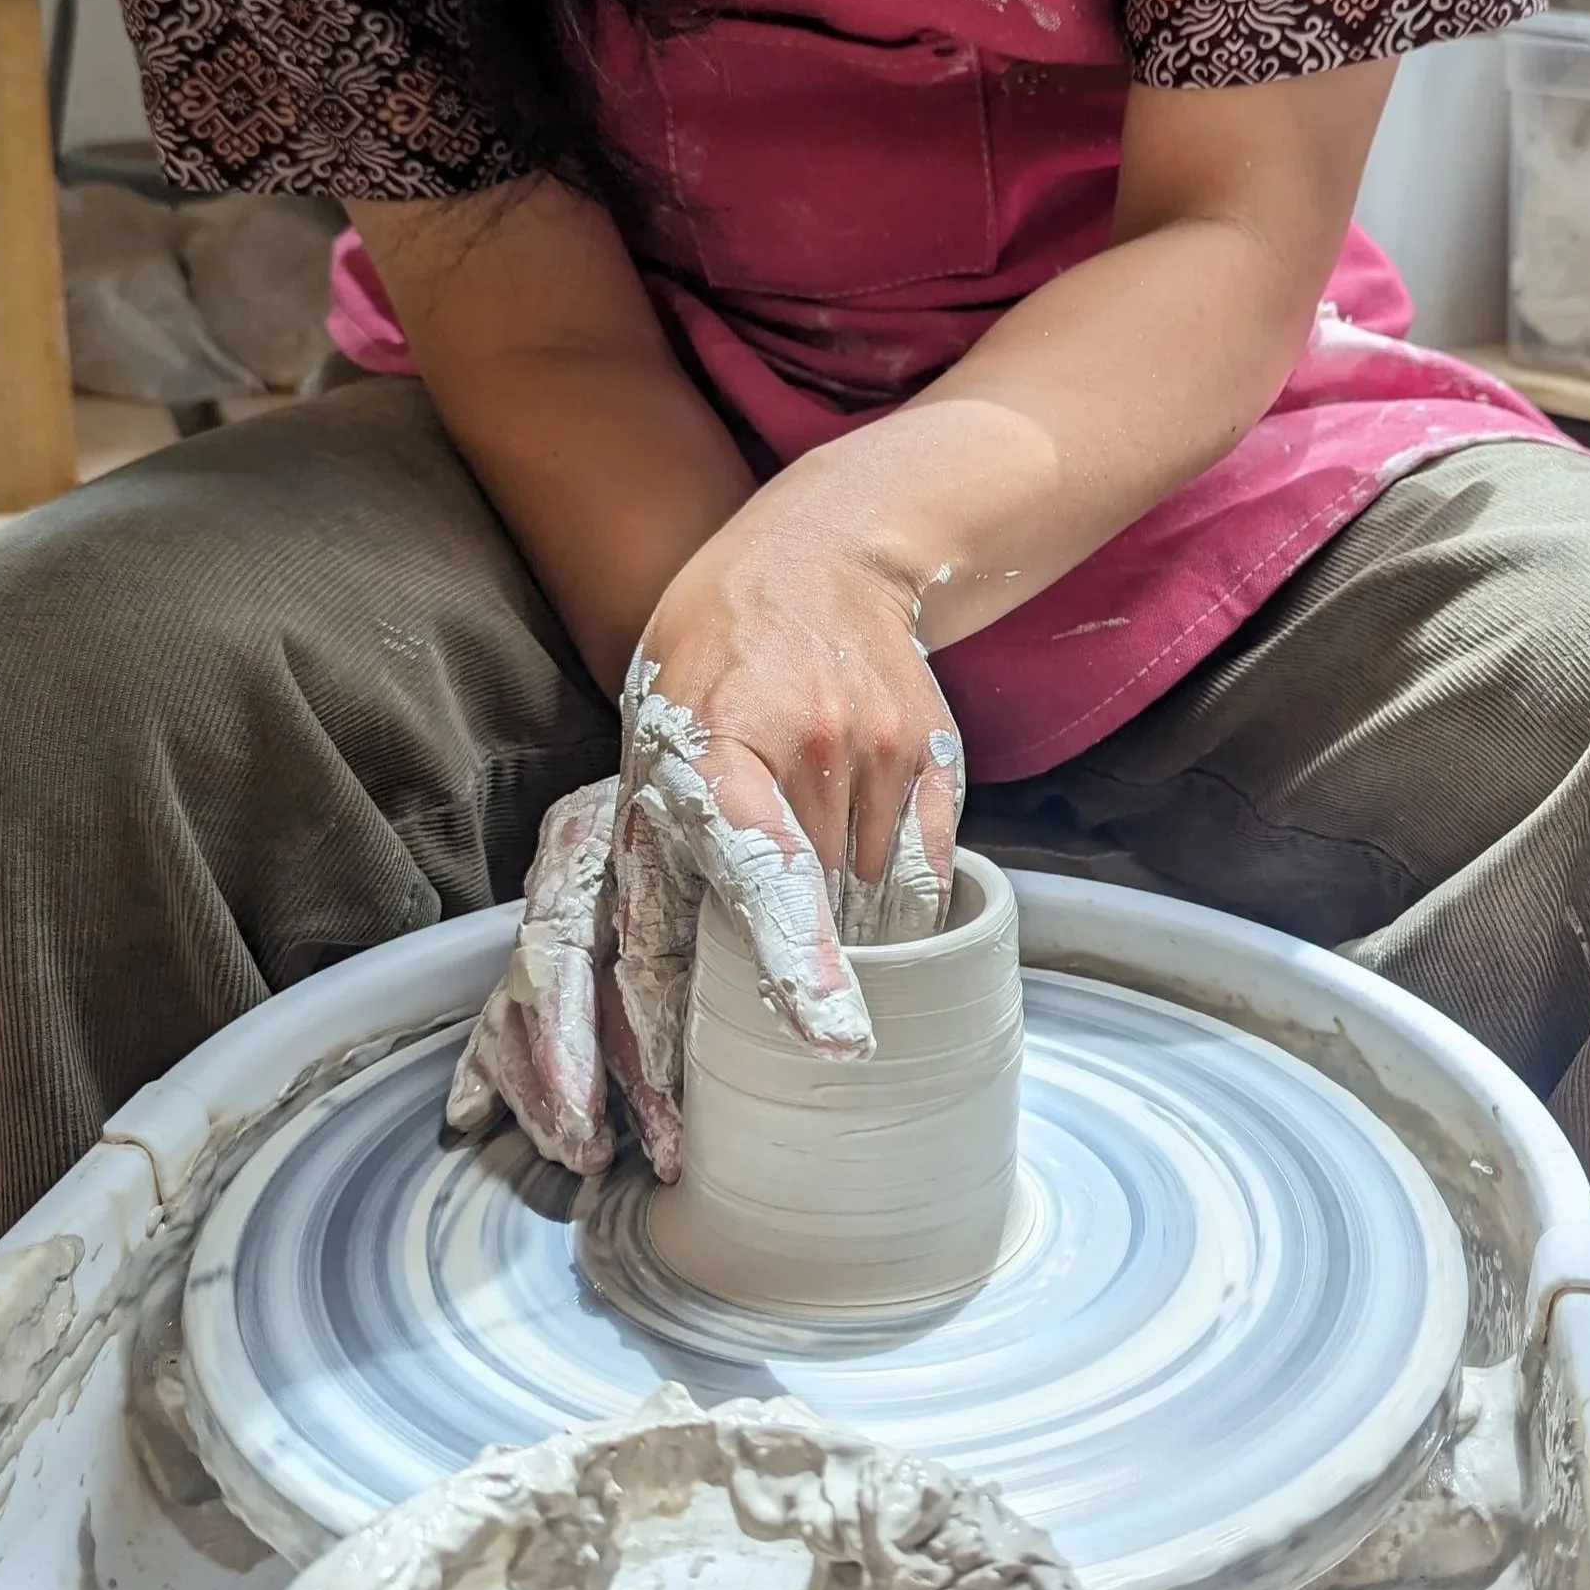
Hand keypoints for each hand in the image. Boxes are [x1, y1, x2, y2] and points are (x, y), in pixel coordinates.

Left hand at [447, 520, 964, 1179]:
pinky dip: (895, 876)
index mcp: (723, 745)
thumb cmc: (713, 653)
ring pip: (873, 884)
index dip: (801, 964)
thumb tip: (655, 994)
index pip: (770, 874)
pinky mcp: (935, 745)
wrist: (820, 554)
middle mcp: (812, 742)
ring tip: (808, 819)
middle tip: (761, 864)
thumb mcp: (655, 737)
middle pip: (817, 898)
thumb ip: (658, 851)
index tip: (835, 1034)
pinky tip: (861, 831)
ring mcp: (883, 742)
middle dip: (789, 921)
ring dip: (842, 894)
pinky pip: (927, 857)